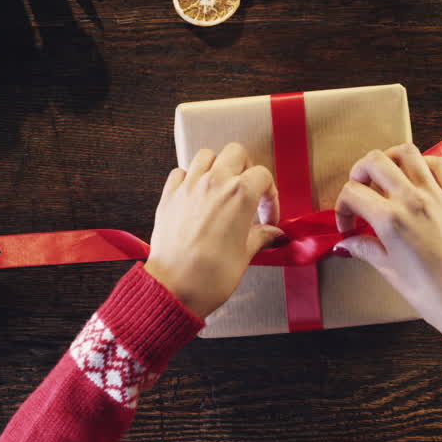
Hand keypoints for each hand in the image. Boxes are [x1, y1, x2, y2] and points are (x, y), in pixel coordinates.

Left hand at [145, 143, 282, 318]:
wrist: (174, 288)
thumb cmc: (209, 276)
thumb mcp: (245, 255)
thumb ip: (260, 237)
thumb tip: (272, 234)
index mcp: (240, 195)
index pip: (263, 176)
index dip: (270, 195)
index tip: (267, 215)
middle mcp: (214, 183)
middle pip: (236, 153)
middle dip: (246, 168)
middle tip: (248, 191)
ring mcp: (189, 187)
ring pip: (207, 155)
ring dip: (218, 166)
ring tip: (222, 188)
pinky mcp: (169, 196)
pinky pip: (180, 172)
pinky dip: (190, 178)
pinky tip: (196, 195)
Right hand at [333, 144, 441, 339]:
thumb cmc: (431, 292)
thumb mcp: (390, 271)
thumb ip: (365, 249)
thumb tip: (346, 243)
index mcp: (391, 220)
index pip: (353, 193)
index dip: (342, 207)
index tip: (348, 223)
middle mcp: (412, 200)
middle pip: (374, 161)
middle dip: (358, 172)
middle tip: (359, 190)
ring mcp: (436, 196)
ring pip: (406, 152)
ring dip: (389, 159)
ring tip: (385, 177)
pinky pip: (438, 164)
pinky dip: (423, 163)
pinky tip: (416, 179)